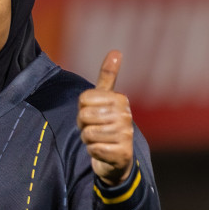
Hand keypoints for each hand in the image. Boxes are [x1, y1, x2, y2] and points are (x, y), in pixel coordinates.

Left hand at [77, 50, 134, 185]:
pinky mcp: (122, 152)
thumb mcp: (106, 99)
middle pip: (84, 116)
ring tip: (100, 140)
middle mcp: (125, 115)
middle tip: (95, 129)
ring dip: (88, 139)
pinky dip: (93, 152)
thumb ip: (108, 76)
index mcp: (120, 99)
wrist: (117, 158)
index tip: (92, 115)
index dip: (82, 110)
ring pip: (87, 133)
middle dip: (83, 126)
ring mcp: (126, 134)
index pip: (83, 99)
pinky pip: (93, 149)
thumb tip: (116, 51)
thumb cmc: (106, 125)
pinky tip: (103, 151)